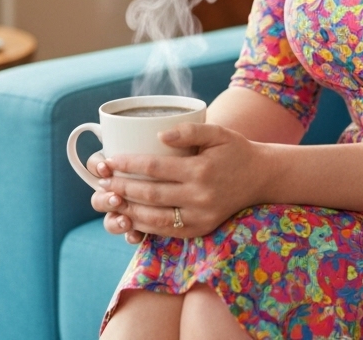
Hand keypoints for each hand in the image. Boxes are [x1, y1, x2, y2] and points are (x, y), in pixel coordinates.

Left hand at [89, 122, 264, 242]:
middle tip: (101, 181)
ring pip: (153, 218)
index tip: (110, 160)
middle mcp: (199, 197)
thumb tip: (159, 134)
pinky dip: (143, 225)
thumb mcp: (218, 132)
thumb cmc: (235, 150)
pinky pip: (165, 231)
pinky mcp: (199, 230)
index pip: (155, 167)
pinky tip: (129, 216)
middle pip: (149, 194)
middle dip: (121, 187)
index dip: (128, 164)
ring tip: (109, 200)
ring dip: (127, 210)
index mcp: (201, 170)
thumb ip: (190, 130)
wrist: (260, 178)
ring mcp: (199, 217)